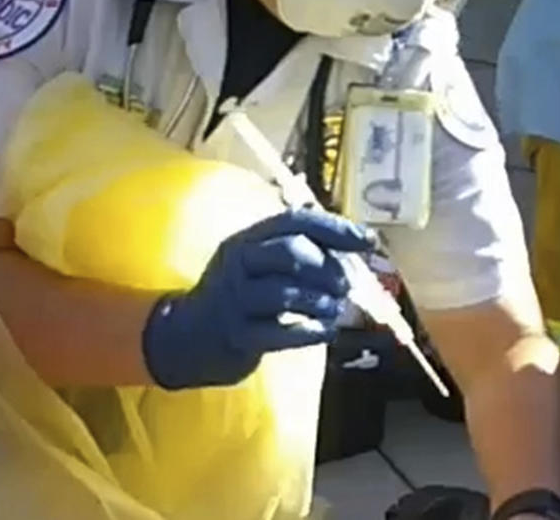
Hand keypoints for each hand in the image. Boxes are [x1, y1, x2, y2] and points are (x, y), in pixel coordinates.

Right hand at [142, 208, 374, 388]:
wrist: (190, 338)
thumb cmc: (240, 297)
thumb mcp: (258, 264)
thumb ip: (300, 250)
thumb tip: (357, 243)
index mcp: (247, 239)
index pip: (294, 221)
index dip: (336, 228)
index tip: (369, 242)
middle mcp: (237, 262)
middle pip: (290, 251)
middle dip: (328, 267)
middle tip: (347, 286)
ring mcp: (234, 299)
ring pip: (285, 292)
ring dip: (322, 301)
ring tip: (338, 309)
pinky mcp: (237, 335)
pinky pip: (280, 332)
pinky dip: (311, 331)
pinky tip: (327, 331)